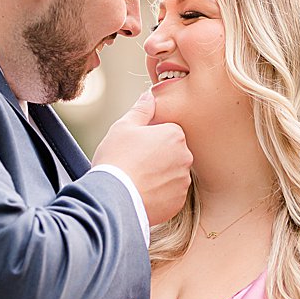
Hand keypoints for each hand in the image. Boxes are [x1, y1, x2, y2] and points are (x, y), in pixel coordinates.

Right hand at [91, 91, 191, 224]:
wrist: (113, 199)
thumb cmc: (117, 159)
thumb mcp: (123, 127)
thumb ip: (141, 110)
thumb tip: (149, 95)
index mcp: (175, 135)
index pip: (166, 132)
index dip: (148, 139)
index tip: (133, 147)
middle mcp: (185, 157)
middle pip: (170, 154)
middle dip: (156, 157)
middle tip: (133, 164)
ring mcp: (183, 182)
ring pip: (170, 175)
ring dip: (158, 177)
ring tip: (136, 181)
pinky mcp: (178, 203)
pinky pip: (169, 195)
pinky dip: (158, 195)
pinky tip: (141, 194)